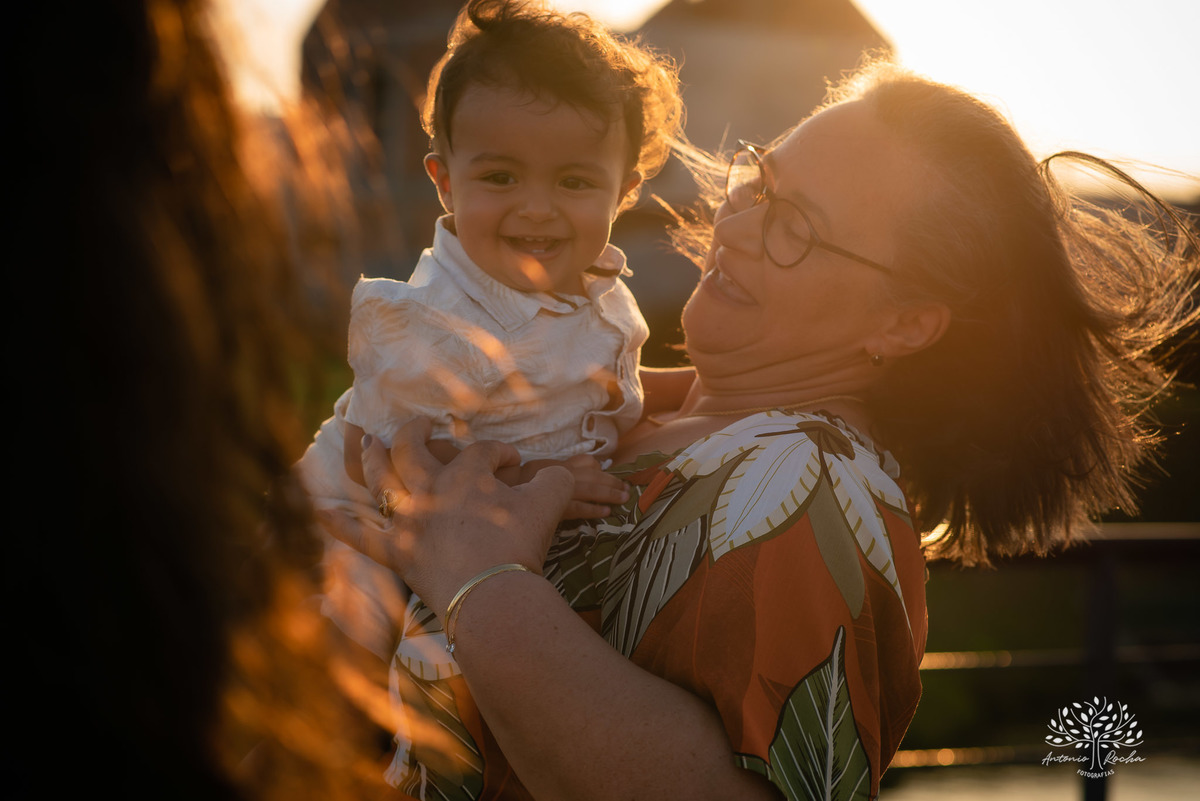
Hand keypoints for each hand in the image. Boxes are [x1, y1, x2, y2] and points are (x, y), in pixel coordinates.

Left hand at [318, 419, 574, 617]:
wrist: (494, 594)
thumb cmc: (520, 545)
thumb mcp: (550, 503)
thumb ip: (555, 480)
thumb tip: (557, 474)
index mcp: (467, 474)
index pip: (482, 452)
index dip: (499, 455)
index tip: (511, 465)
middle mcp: (431, 489)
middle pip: (414, 449)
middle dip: (416, 432)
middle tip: (423, 426)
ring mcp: (409, 520)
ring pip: (382, 481)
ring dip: (372, 459)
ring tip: (368, 442)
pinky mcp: (397, 553)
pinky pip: (361, 537)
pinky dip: (340, 524)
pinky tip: (319, 511)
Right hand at [521, 455, 627, 519]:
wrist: (490, 495)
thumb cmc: (514, 486)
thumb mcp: (538, 471)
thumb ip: (563, 469)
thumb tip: (594, 465)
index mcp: (552, 464)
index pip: (584, 463)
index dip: (601, 472)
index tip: (614, 479)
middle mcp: (554, 472)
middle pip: (590, 475)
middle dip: (611, 482)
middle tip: (627, 489)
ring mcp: (552, 488)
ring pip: (586, 489)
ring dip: (607, 494)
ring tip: (623, 499)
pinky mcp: (550, 507)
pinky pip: (575, 507)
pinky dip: (592, 509)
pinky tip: (605, 512)